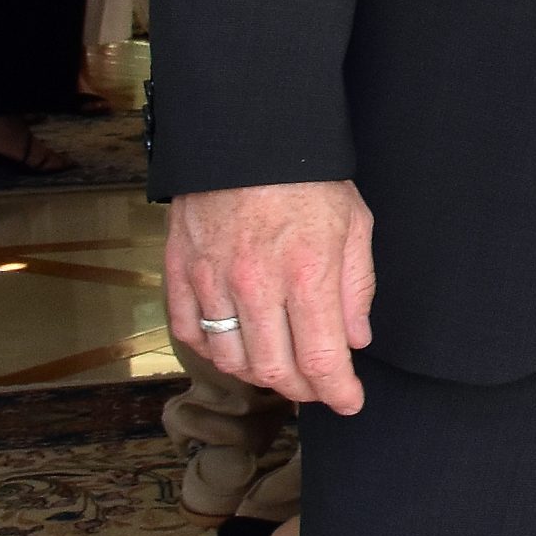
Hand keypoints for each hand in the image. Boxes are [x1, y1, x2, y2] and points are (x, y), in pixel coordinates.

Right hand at [166, 179, 376, 414]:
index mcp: (306, 272)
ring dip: (258, 374)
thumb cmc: (308, 177)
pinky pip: (189, 333)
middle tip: (318, 385)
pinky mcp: (180, 273)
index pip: (321, 359)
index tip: (349, 402)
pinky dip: (213, 349)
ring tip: (280, 366)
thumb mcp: (353, 222)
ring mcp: (212, 281)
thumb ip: (356, 284)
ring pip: (230, 359)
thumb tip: (355, 339)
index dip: (337, 391)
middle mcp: (256, 285)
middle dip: (301, 389)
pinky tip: (236, 343)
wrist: (246, 134)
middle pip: (274, 370)